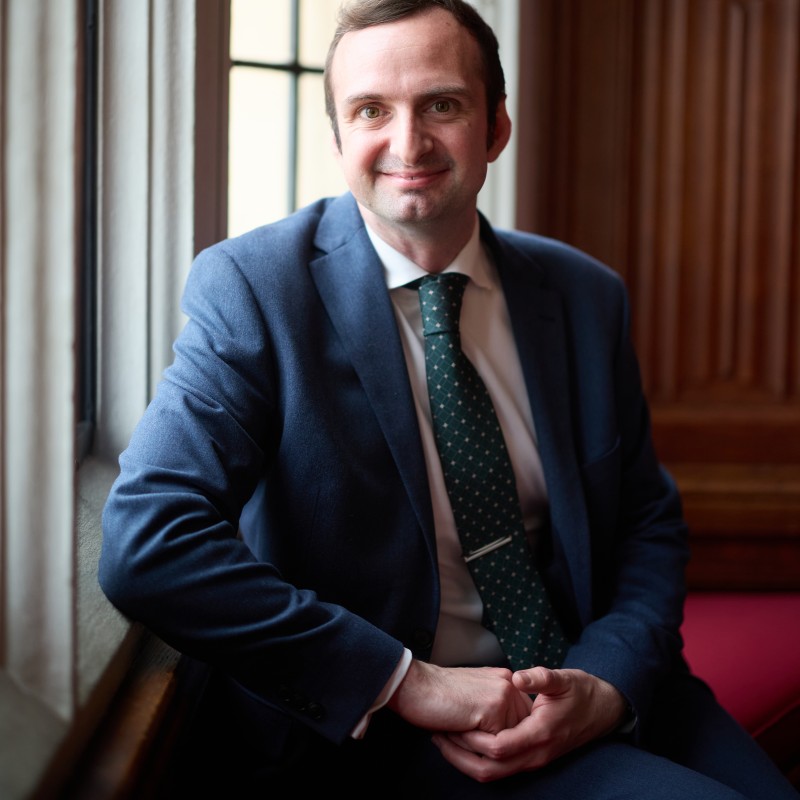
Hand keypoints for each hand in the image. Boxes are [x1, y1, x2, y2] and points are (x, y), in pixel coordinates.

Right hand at [388, 659, 532, 733]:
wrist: (415, 686)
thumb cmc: (438, 694)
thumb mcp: (475, 695)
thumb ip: (495, 707)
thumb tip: (508, 735)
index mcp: (505, 680)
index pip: (519, 723)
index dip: (495, 734)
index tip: (470, 724)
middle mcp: (509, 684)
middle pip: (515, 734)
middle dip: (489, 739)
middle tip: (461, 723)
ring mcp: (503, 694)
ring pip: (505, 742)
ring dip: (479, 743)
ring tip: (457, 723)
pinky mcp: (494, 708)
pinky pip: (493, 745)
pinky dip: (472, 744)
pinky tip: (455, 724)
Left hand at [431, 667, 627, 782]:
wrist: (604, 710)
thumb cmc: (582, 692)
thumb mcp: (563, 678)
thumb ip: (540, 677)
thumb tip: (517, 678)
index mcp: (540, 734)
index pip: (498, 747)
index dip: (472, 739)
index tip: (452, 724)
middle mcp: (536, 754)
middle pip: (490, 770)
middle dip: (460, 757)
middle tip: (437, 735)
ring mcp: (534, 759)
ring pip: (494, 774)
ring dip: (466, 761)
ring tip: (443, 739)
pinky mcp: (532, 757)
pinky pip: (501, 767)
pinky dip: (479, 759)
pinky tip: (464, 742)